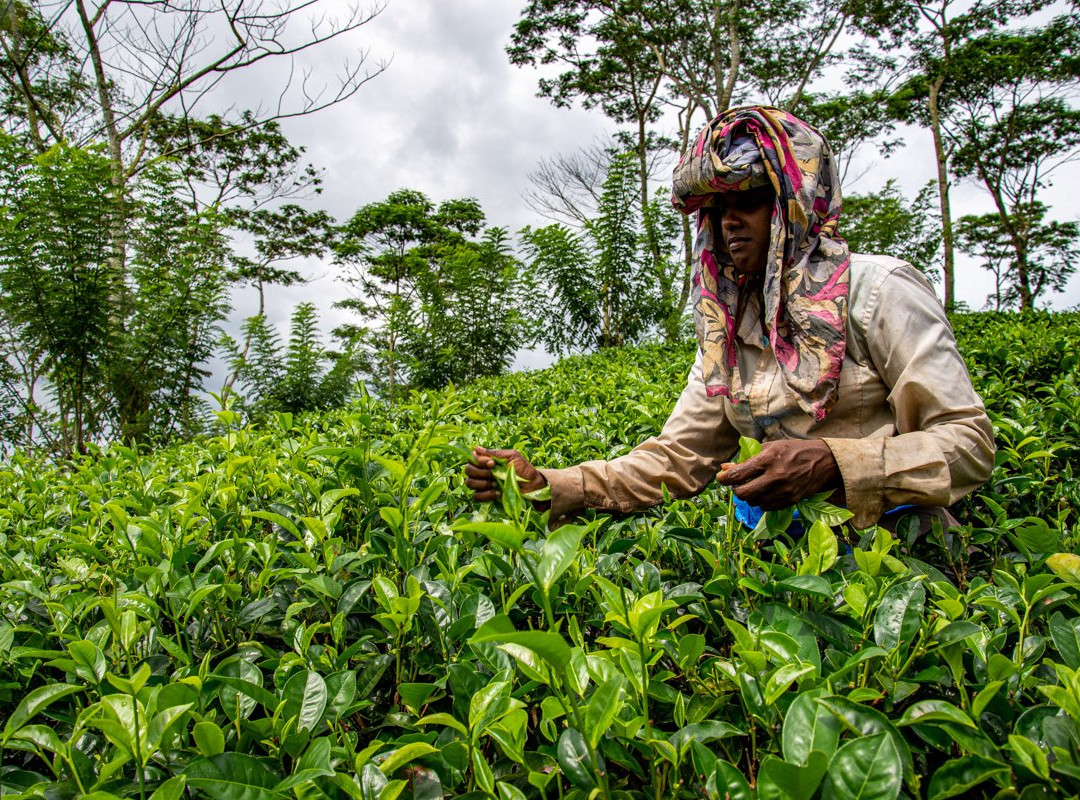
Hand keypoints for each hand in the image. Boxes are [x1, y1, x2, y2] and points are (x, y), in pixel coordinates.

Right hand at [465, 446, 546, 502]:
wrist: (532, 486)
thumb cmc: (523, 468)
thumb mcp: (512, 457)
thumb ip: (495, 453)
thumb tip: (476, 448)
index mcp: (487, 460)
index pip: (471, 458)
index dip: (479, 461)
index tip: (492, 463)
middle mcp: (482, 471)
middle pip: (468, 470)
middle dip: (481, 472)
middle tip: (494, 474)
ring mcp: (483, 484)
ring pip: (470, 483)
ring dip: (483, 483)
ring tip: (496, 484)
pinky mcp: (486, 496)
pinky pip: (476, 496)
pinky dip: (486, 495)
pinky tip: (498, 493)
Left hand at [715, 439, 840, 509]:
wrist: (824, 461)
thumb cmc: (795, 450)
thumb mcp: (771, 447)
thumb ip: (748, 458)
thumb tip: (726, 467)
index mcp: (768, 459)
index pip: (737, 474)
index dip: (724, 478)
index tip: (721, 477)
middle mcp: (775, 477)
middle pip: (743, 493)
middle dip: (735, 490)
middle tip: (737, 484)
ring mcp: (783, 491)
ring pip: (754, 502)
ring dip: (749, 496)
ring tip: (753, 486)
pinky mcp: (790, 501)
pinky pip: (767, 507)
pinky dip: (761, 501)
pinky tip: (765, 492)